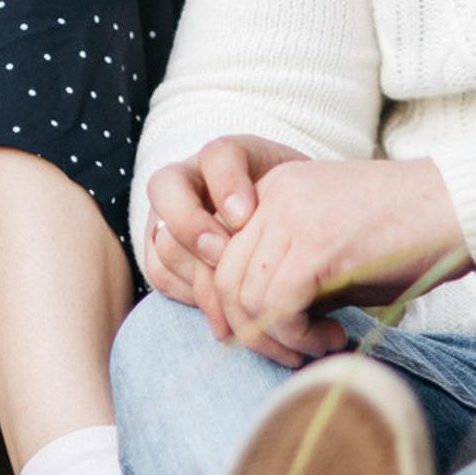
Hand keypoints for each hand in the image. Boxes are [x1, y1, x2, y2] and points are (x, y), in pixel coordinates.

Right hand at [144, 134, 307, 339]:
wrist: (290, 234)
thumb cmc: (304, 219)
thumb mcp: (310, 210)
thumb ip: (303, 221)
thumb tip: (315, 263)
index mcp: (234, 159)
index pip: (218, 155)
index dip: (226, 183)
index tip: (248, 216)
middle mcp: (193, 180)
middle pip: (166, 187)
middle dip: (192, 225)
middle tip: (221, 254)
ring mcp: (171, 216)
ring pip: (161, 236)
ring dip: (193, 271)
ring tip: (232, 306)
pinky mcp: (164, 253)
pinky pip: (160, 272)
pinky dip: (189, 295)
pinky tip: (224, 319)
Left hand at [211, 157, 471, 361]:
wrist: (461, 207)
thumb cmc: (407, 234)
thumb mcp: (332, 250)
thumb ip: (290, 276)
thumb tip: (259, 332)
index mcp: (271, 191)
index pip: (220, 258)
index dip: (236, 308)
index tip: (272, 337)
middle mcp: (271, 196)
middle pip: (224, 280)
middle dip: (252, 331)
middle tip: (295, 352)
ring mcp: (291, 216)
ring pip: (247, 297)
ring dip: (281, 338)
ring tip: (323, 342)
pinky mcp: (316, 244)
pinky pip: (279, 306)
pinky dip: (300, 336)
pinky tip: (335, 337)